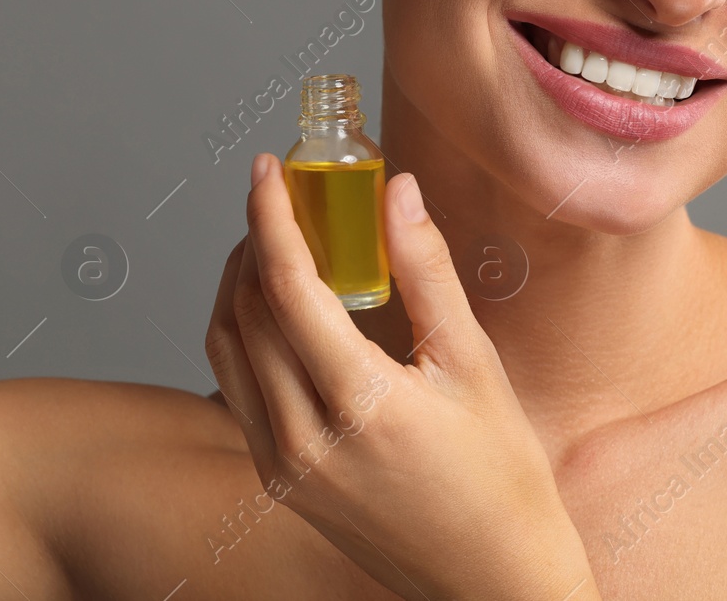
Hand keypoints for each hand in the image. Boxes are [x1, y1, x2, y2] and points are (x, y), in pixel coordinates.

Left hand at [205, 153, 600, 600]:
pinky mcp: (277, 481)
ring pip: (226, 348)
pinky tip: (277, 308)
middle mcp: (305, 440)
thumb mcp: (474, 366)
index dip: (270, 215)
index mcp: (360, 406)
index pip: (287, 287)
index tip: (267, 167)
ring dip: (238, 284)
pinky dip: (242, 334)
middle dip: (255, 239)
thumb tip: (398, 191)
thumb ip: (428, 272)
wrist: (489, 580)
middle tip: (283, 196)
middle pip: (246, 310)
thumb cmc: (500, 479)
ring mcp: (282, 466)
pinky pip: (234, 388)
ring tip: (274, 241)